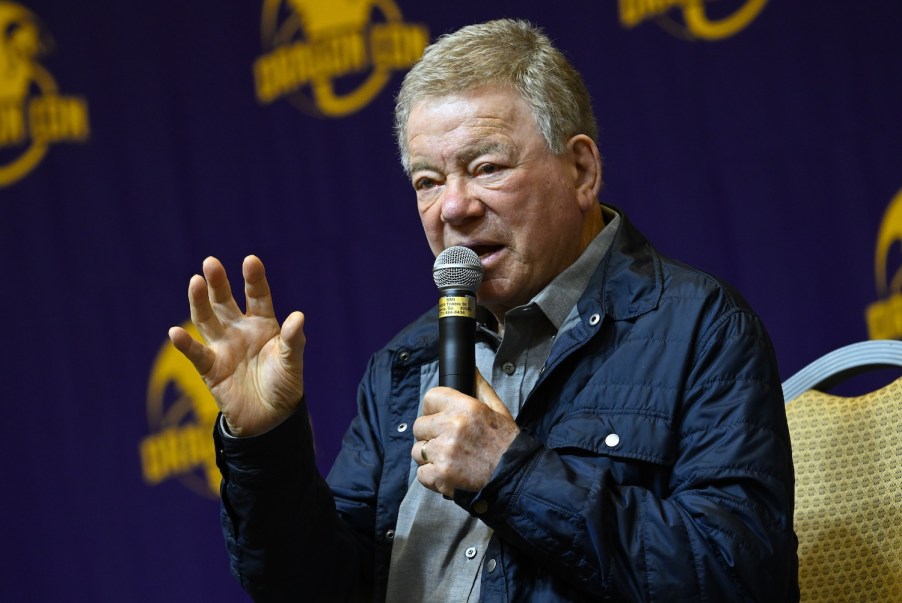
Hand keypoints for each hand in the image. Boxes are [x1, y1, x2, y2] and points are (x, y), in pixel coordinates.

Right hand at [168, 255, 304, 436]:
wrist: (270, 418)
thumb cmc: (284, 384)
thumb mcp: (292, 362)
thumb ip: (293, 340)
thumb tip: (299, 317)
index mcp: (263, 323)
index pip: (257, 296)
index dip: (253, 279)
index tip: (250, 261)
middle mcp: (239, 330)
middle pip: (225, 301)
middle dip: (218, 282)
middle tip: (211, 262)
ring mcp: (223, 346)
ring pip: (206, 319)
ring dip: (199, 302)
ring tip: (195, 282)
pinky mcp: (210, 368)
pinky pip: (196, 353)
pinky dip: (185, 344)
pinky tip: (175, 333)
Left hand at [412, 371, 518, 496]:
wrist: (515, 478)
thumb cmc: (506, 444)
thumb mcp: (498, 411)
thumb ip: (480, 388)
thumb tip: (470, 371)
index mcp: (465, 408)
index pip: (430, 397)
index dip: (432, 409)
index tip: (438, 417)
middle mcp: (452, 427)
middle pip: (419, 426)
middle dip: (429, 434)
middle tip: (447, 442)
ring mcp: (444, 453)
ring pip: (417, 451)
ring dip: (429, 456)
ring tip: (449, 460)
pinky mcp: (441, 476)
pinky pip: (421, 473)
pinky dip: (432, 477)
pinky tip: (449, 474)